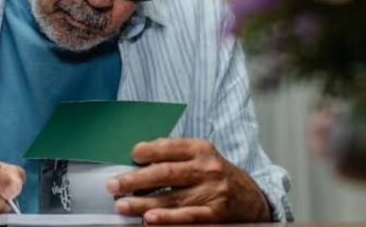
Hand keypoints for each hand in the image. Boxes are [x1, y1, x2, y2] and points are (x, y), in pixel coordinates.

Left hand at [105, 138, 270, 223]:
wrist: (252, 198)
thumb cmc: (216, 175)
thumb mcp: (201, 157)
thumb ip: (174, 155)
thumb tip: (136, 161)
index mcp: (201, 149)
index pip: (169, 147)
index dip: (148, 151)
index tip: (130, 156)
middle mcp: (207, 169)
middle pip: (166, 173)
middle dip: (136, 180)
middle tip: (113, 185)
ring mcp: (212, 193)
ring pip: (172, 198)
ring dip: (143, 203)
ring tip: (122, 206)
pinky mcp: (215, 215)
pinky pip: (188, 218)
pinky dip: (168, 220)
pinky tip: (150, 220)